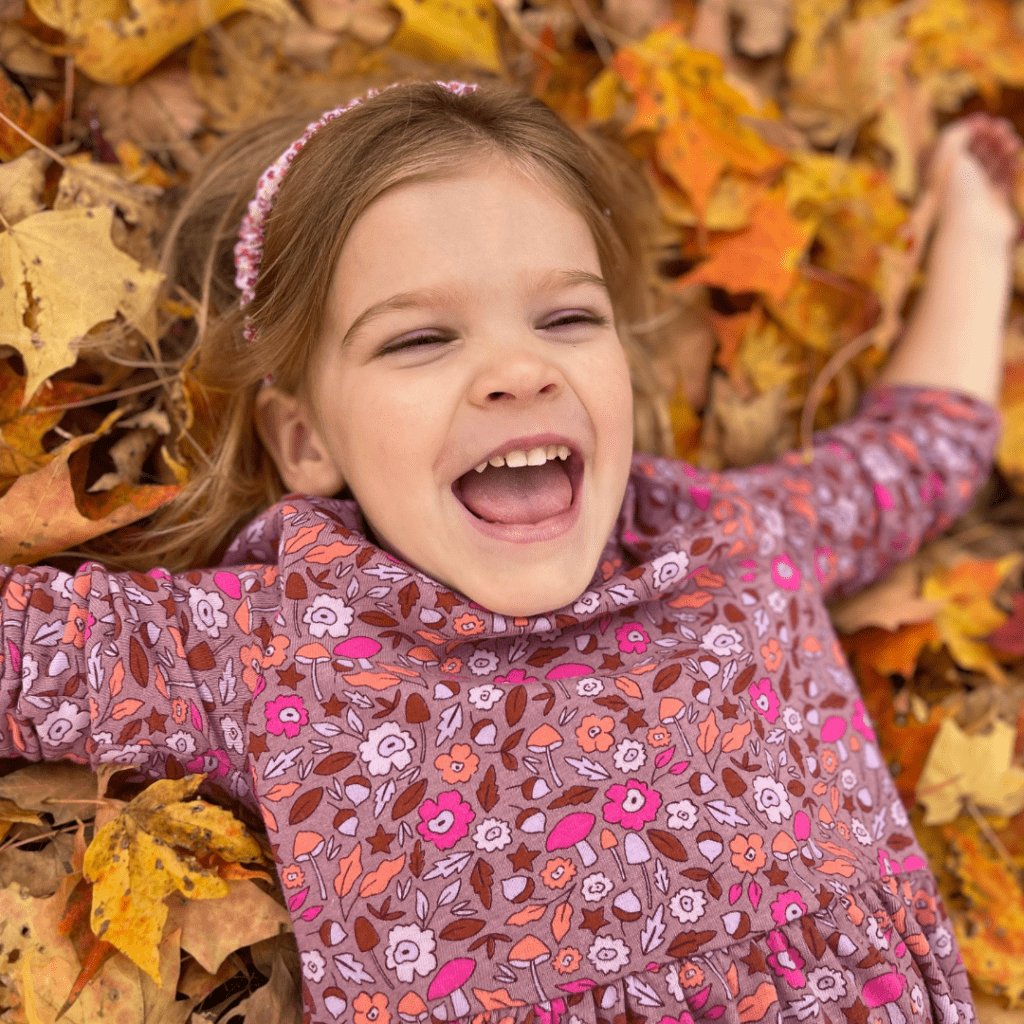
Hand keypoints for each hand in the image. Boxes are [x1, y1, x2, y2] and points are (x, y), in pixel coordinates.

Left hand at [921, 111, 1021, 245]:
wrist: (973, 230)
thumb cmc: (957, 192)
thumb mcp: (948, 156)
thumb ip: (955, 133)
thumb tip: (972, 124)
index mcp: (941, 172)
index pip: (958, 142)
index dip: (971, 128)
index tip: (984, 121)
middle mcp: (958, 182)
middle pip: (978, 149)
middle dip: (992, 136)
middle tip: (1002, 130)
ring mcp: (978, 191)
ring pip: (994, 161)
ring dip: (1004, 148)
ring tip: (1012, 144)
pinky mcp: (996, 200)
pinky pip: (1005, 177)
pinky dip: (1011, 166)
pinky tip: (1015, 163)